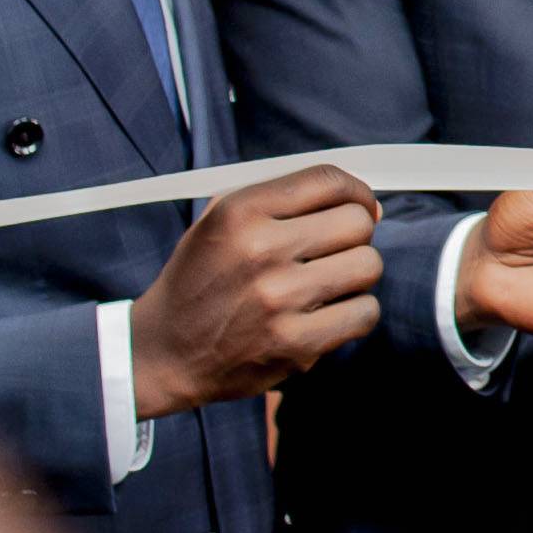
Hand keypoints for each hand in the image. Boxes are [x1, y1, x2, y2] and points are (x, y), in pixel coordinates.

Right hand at [132, 165, 382, 418]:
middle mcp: (259, 250)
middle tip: (333, 254)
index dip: (357, 191)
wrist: (164, 352)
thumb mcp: (221, 220)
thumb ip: (284, 200)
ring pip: (368, 266)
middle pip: (357, 222)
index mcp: (240, 212)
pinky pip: (365, 312)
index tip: (360, 207)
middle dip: (355, 236)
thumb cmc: (203, 280)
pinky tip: (328, 316)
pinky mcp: (295, 343)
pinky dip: (355, 314)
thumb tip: (368, 206)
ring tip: (328, 285)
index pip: (328, 180)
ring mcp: (278, 299)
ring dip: (357, 276)